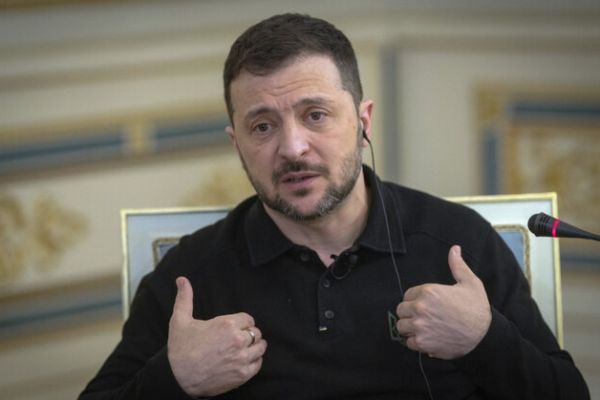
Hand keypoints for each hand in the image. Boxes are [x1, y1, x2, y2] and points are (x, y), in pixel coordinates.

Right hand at [167, 277, 266, 396]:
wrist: (178, 379)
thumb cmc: (180, 349)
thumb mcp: (179, 321)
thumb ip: (184, 298)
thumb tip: (182, 279)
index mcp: (226, 324)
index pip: (248, 319)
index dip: (242, 322)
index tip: (236, 327)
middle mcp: (237, 340)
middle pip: (256, 332)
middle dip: (249, 334)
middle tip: (238, 338)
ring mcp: (241, 358)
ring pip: (260, 348)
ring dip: (254, 347)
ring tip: (245, 348)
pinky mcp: (242, 374)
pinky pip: (258, 364)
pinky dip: (254, 362)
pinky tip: (244, 360)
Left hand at [395, 245, 490, 358]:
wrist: (485, 334)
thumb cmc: (477, 308)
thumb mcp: (470, 283)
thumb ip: (457, 265)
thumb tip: (454, 248)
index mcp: (428, 292)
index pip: (407, 295)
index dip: (415, 300)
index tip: (424, 305)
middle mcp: (420, 308)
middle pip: (401, 310)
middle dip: (410, 313)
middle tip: (422, 317)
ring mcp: (420, 326)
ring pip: (401, 326)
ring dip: (409, 327)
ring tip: (422, 328)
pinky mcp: (423, 343)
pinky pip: (409, 343)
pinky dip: (415, 342)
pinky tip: (427, 338)